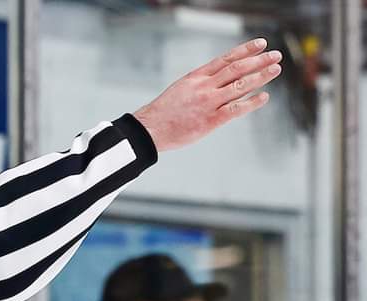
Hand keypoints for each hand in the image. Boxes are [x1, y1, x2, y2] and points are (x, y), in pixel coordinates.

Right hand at [133, 38, 281, 151]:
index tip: (261, 44)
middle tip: (275, 55)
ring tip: (275, 69)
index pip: (226, 59)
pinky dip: (252, 102)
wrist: (149, 129)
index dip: (245, 50)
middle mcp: (204, 87)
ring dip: (261, 77)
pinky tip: (264, 96)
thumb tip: (220, 80)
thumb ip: (201, 84)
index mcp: (196, 77)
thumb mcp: (181, 89)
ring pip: (240, 85)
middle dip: (259, 61)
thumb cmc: (163, 112)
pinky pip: (236, 109)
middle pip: (237, 69)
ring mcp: (208, 103)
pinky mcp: (210, 120)